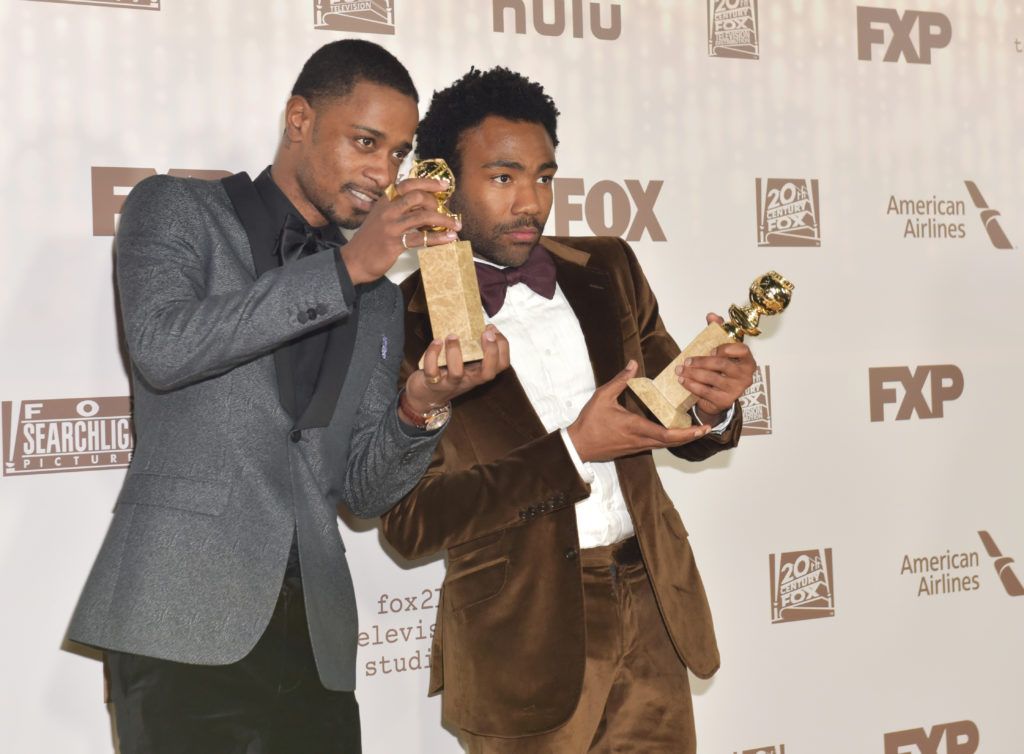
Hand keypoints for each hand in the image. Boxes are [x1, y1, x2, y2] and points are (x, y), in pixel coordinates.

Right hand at [340, 176, 461, 284]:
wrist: (354, 260)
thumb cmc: (371, 239)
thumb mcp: (380, 217)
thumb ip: (397, 208)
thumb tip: (424, 206)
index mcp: (385, 201)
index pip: (408, 184)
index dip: (428, 182)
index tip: (444, 184)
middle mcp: (387, 210)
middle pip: (417, 196)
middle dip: (436, 202)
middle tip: (449, 211)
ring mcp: (391, 226)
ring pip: (423, 217)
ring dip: (443, 220)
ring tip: (456, 226)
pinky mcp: (394, 243)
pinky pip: (421, 238)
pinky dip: (438, 238)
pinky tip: (449, 239)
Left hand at [402, 325, 510, 416]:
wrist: (427, 397)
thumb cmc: (448, 373)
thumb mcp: (466, 362)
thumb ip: (473, 348)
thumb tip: (479, 323)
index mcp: (479, 372)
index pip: (501, 365)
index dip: (502, 347)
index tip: (492, 329)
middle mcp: (469, 380)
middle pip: (488, 373)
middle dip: (490, 352)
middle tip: (486, 333)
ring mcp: (450, 383)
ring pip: (457, 372)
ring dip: (455, 352)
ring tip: (453, 335)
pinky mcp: (432, 383)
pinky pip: (432, 370)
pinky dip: (433, 354)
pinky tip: (436, 342)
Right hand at [567, 360, 712, 462]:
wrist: (579, 445)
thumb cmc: (590, 422)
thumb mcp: (602, 396)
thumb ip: (620, 380)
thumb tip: (633, 364)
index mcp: (635, 427)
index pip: (667, 434)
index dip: (687, 433)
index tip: (702, 428)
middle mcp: (640, 440)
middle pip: (672, 442)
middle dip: (691, 436)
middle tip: (707, 428)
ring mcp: (638, 446)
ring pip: (666, 445)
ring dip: (682, 438)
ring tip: (696, 429)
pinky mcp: (634, 448)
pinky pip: (657, 445)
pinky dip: (670, 439)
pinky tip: (675, 431)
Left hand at [676, 313, 756, 424]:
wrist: (719, 396)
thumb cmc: (721, 369)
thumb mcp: (721, 350)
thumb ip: (718, 331)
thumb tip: (711, 315)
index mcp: (747, 361)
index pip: (742, 350)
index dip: (726, 348)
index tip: (711, 349)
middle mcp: (745, 376)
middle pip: (722, 364)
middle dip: (701, 361)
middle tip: (686, 361)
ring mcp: (736, 389)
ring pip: (711, 378)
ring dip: (692, 373)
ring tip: (679, 370)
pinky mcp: (725, 401)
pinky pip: (705, 391)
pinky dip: (691, 385)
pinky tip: (683, 380)